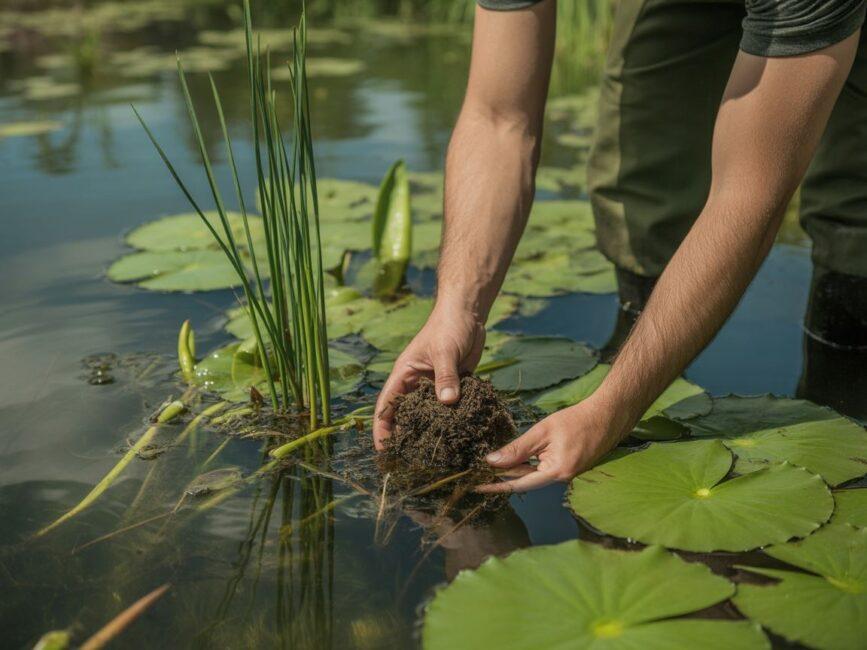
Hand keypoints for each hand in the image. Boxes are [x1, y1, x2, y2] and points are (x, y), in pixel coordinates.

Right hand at [373, 302, 485, 449]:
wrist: (468, 313)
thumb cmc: (449, 326)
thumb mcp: (445, 351)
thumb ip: (445, 376)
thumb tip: (448, 402)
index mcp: (404, 375)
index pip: (386, 406)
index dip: (382, 429)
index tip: (384, 451)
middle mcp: (416, 384)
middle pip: (405, 416)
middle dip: (405, 437)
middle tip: (409, 464)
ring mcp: (434, 387)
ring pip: (427, 415)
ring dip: (429, 432)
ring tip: (433, 458)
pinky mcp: (453, 387)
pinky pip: (448, 409)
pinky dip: (450, 422)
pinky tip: (458, 439)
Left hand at [476, 397, 624, 492]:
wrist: (607, 416)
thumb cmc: (576, 420)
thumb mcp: (542, 431)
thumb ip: (517, 448)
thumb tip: (492, 461)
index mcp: (555, 472)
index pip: (518, 484)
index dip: (495, 485)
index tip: (476, 488)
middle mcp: (561, 479)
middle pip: (524, 480)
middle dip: (502, 476)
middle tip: (476, 473)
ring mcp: (566, 474)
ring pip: (533, 474)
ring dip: (513, 470)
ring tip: (489, 466)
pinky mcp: (568, 467)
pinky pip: (542, 469)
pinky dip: (527, 464)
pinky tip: (513, 459)